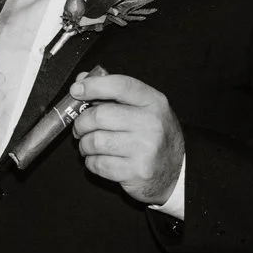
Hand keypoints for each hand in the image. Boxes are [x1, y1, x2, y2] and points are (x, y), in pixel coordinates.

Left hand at [65, 70, 183, 205]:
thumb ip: (113, 92)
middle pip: (99, 116)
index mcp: (154, 102)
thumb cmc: (154, 137)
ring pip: (95, 142)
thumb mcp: (143, 109)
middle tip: (80, 128)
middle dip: (81, 123)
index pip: (120, 85)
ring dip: (84, 145)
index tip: (76, 90)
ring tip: (90, 146)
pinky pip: (98, 163)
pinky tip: (100, 160)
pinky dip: (91, 162)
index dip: (93, 85)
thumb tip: (82, 79)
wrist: (175, 172)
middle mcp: (152, 123)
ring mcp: (145, 149)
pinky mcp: (136, 171)